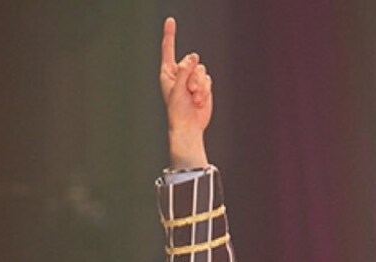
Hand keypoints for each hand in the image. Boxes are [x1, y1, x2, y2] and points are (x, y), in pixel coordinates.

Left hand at [160, 17, 211, 167]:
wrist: (189, 126)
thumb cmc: (177, 111)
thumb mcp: (177, 88)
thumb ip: (184, 70)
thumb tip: (193, 56)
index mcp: (168, 73)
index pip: (168, 50)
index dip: (170, 35)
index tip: (170, 20)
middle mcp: (180, 74)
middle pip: (191, 61)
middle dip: (192, 76)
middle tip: (188, 91)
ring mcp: (192, 80)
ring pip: (201, 70)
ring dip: (199, 85)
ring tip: (193, 98)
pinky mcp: (202, 86)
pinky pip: (208, 79)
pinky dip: (205, 91)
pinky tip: (198, 102)